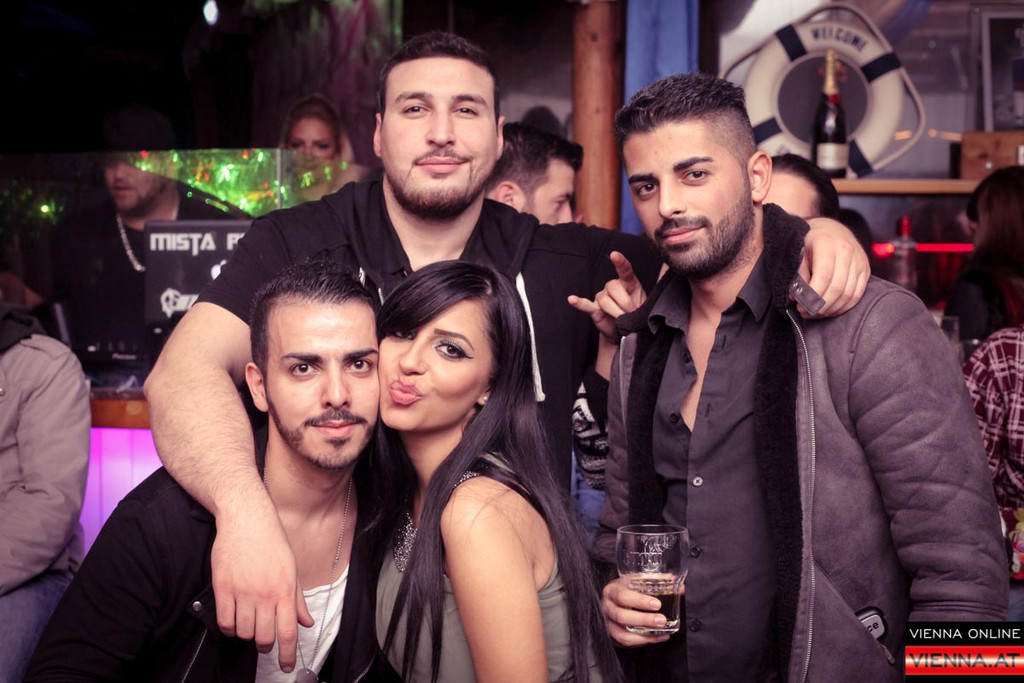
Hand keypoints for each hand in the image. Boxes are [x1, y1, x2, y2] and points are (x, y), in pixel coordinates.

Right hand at [211, 505, 313, 671]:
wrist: (247, 519)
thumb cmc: (272, 542)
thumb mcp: (292, 569)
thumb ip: (297, 599)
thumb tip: (306, 623)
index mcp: (286, 590)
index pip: (288, 632)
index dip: (287, 655)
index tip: (286, 667)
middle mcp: (265, 594)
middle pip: (263, 638)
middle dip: (265, 645)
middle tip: (264, 640)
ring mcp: (243, 592)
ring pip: (243, 632)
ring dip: (246, 634)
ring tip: (249, 624)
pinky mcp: (223, 587)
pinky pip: (224, 621)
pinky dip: (229, 627)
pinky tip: (233, 620)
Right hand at [568, 251, 648, 342]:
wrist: (627, 329)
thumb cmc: (636, 314)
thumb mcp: (644, 305)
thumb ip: (640, 303)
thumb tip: (637, 309)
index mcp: (627, 282)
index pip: (624, 269)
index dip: (620, 262)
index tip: (614, 255)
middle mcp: (613, 286)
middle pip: (614, 287)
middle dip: (625, 303)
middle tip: (632, 313)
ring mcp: (602, 296)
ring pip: (605, 300)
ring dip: (616, 312)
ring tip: (622, 319)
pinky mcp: (594, 309)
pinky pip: (585, 305)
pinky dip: (579, 302)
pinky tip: (572, 300)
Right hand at [601, 577, 672, 646]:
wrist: (613, 599)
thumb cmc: (626, 589)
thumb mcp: (636, 581)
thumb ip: (656, 582)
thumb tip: (679, 587)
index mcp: (612, 591)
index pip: (622, 596)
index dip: (639, 601)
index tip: (656, 604)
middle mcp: (607, 607)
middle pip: (621, 616)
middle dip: (643, 620)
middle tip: (661, 620)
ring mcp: (609, 623)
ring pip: (623, 634)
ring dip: (644, 635)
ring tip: (661, 631)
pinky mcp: (613, 635)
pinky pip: (627, 642)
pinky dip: (645, 641)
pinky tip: (659, 636)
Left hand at [799, 217, 869, 317]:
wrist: (830, 228)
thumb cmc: (810, 241)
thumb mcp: (799, 251)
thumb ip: (798, 273)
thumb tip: (796, 297)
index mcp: (828, 244)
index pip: (824, 276)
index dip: (813, 296)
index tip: (800, 306)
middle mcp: (847, 251)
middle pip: (837, 288)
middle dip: (821, 306)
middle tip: (806, 313)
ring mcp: (859, 261)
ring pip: (849, 293)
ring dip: (831, 309)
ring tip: (816, 313)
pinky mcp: (865, 270)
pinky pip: (857, 294)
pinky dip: (844, 306)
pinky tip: (830, 310)